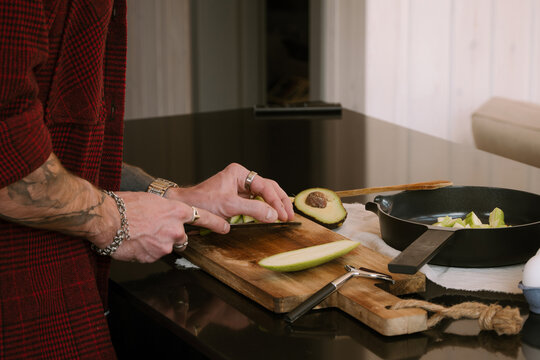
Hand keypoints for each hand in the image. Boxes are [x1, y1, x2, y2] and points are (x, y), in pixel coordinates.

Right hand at [108, 192, 228, 262]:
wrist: (108, 219)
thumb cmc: (125, 205)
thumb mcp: (152, 201)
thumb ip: (165, 211)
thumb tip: (166, 217)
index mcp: (176, 211)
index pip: (203, 218)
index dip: (216, 224)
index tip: (226, 228)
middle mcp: (175, 229)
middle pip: (182, 237)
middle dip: (172, 236)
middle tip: (153, 230)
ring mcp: (166, 245)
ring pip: (168, 247)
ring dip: (158, 244)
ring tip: (141, 235)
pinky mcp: (155, 257)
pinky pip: (154, 255)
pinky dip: (146, 251)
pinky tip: (136, 243)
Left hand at [168, 163, 294, 224]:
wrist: (186, 207)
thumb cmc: (202, 201)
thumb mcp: (230, 206)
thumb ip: (254, 210)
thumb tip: (274, 215)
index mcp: (240, 173)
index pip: (265, 186)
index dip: (276, 201)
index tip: (283, 214)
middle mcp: (242, 178)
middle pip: (269, 188)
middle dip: (280, 202)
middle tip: (289, 216)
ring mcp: (241, 188)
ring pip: (265, 196)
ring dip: (275, 206)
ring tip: (285, 216)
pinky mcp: (239, 199)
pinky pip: (257, 203)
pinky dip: (266, 210)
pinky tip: (274, 216)